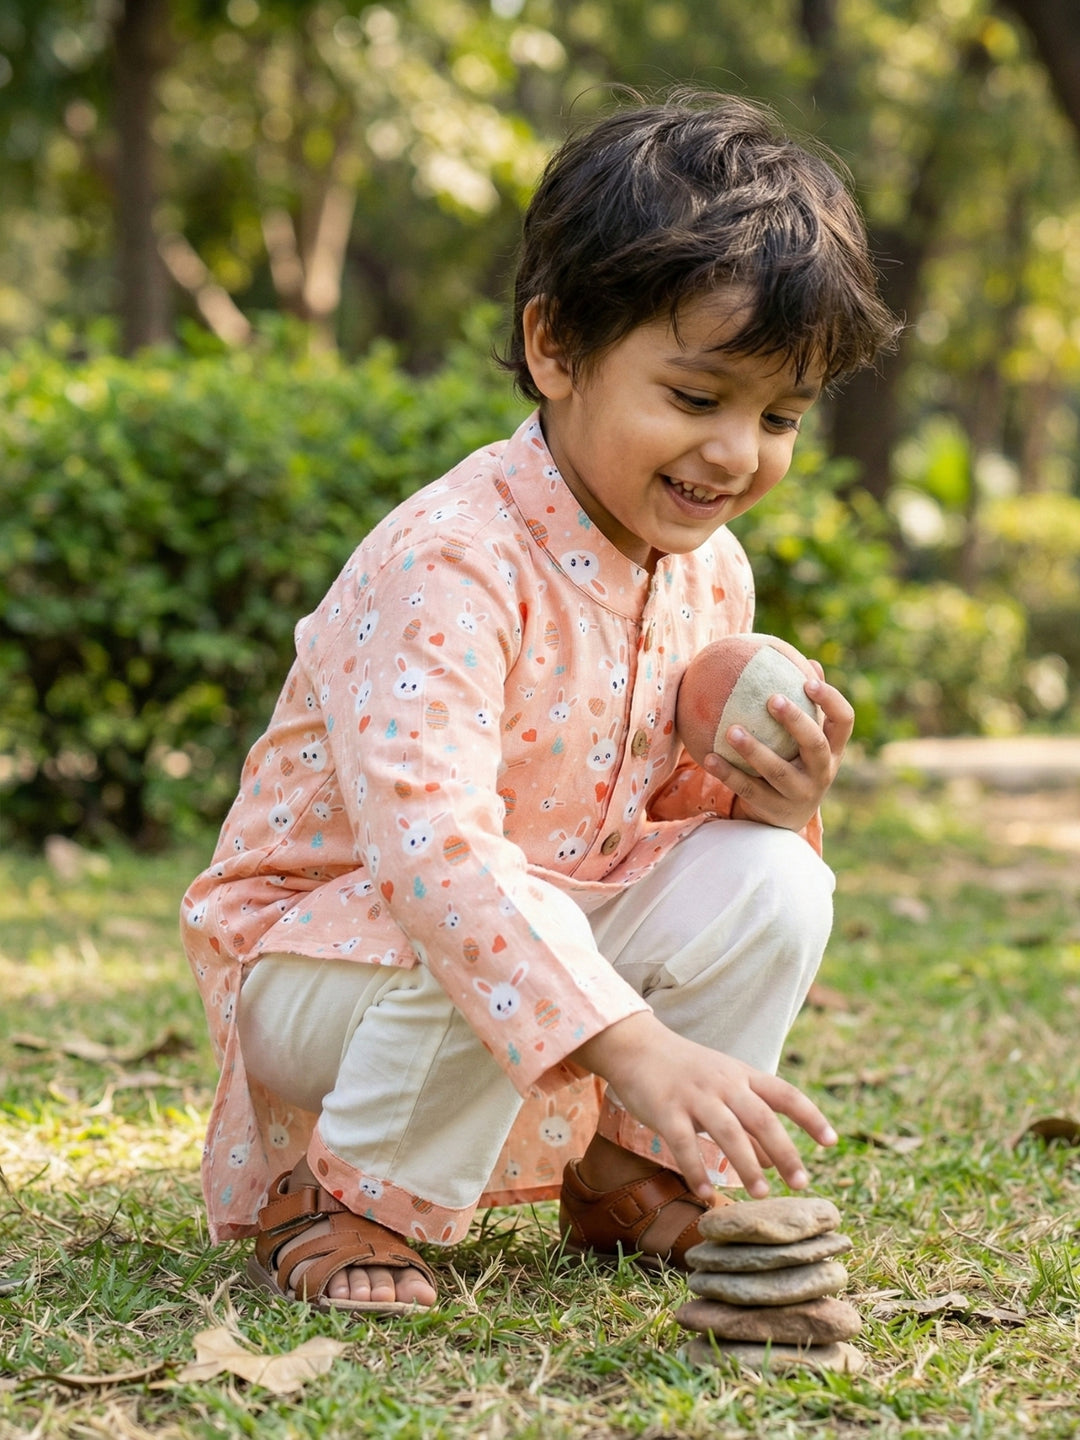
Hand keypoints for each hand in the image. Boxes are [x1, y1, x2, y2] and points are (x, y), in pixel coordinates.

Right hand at [571, 1012, 836, 1200]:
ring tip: (762, 1194)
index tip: (831, 1142)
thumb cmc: (686, 1071)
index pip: (784, 1093)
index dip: (810, 1116)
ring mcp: (694, 1096)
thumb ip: (749, 1122)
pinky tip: (706, 1194)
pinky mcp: (666, 1109)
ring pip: (728, 1132)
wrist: (637, 1047)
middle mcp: (723, 1083)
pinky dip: (697, 1170)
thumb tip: (776, 1162)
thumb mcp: (724, 1087)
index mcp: (742, 1075)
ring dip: (747, 1166)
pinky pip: (685, 1144)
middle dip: (785, 1151)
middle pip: (761, 1117)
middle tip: (801, 1184)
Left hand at [703, 671, 853, 831]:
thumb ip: (806, 706)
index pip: (843, 721)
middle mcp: (822, 772)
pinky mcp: (774, 811)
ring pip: (778, 771)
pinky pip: (748, 789)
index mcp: (833, 750)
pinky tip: (708, 756)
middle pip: (815, 744)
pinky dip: (728, 773)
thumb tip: (809, 661)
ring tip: (732, 730)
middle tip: (773, 699)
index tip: (808, 681)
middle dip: (796, 721)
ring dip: (754, 749)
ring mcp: (800, 794)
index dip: (831, 700)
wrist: (780, 821)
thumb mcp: (803, 741)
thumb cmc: (792, 764)